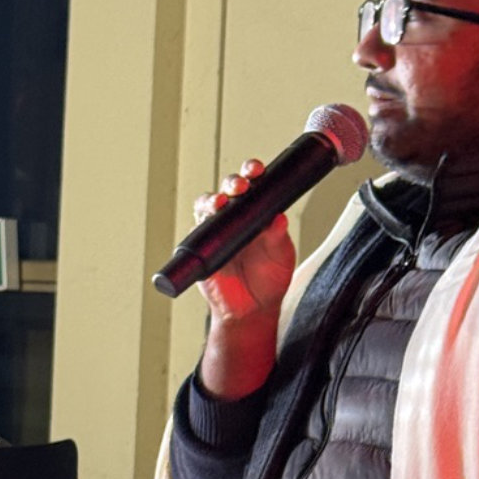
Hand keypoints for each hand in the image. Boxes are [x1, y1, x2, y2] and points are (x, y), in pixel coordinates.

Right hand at [194, 162, 296, 323]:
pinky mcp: (202, 247)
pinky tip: (205, 222)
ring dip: (211, 200)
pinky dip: (200, 224)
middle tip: (239, 187)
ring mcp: (217, 230)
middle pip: (227, 189)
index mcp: (257, 212)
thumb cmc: (270, 279)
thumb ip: (278, 237)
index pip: (252, 184)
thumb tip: (279, 218)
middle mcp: (235, 216)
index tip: (256, 170)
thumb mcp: (281, 256)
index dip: (251, 172)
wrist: (253, 309)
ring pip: (207, 205)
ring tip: (219, 204)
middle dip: (231, 183)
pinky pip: (197, 231)